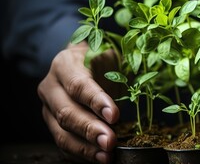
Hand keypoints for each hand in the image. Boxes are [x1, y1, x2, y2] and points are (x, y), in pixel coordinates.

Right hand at [37, 42, 120, 163]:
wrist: (83, 61)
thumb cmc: (101, 58)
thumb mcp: (110, 54)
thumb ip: (119, 68)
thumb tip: (141, 87)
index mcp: (65, 64)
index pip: (78, 85)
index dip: (95, 101)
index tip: (114, 115)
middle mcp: (51, 86)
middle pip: (67, 112)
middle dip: (90, 130)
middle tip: (110, 141)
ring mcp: (49, 108)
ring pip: (62, 132)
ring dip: (85, 147)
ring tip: (106, 156)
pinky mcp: (52, 124)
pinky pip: (64, 143)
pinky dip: (82, 153)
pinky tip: (99, 158)